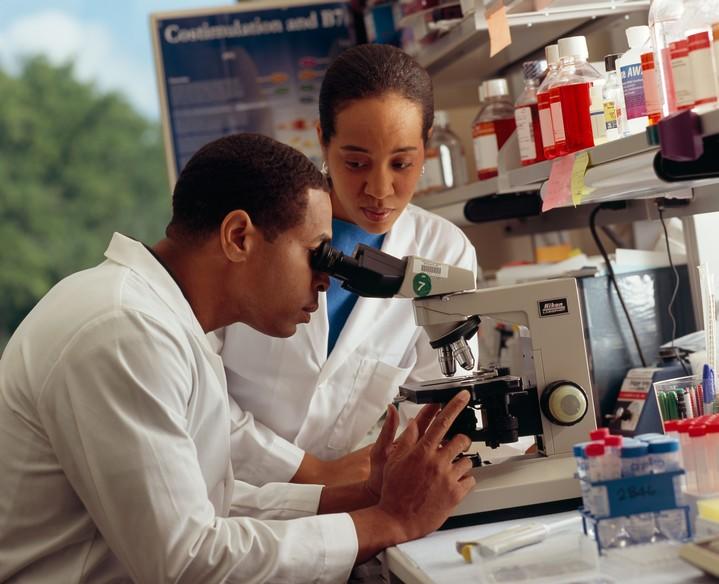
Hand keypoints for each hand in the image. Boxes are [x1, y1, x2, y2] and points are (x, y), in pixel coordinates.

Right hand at [376, 390, 475, 541]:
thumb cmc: (393, 491)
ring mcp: (447, 478)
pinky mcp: (455, 494)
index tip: (463, 396)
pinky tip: (452, 484)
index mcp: (421, 451)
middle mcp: (436, 462)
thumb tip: (413, 422)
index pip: (441, 421)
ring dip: (460, 463)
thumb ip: (406, 439)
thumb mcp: (392, 460)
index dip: (454, 405)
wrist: (396, 519)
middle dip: (459, 441)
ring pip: (467, 460)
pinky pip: (470, 480)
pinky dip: (464, 480)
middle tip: (452, 449)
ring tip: (447, 472)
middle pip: (460, 440)